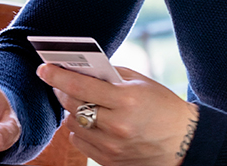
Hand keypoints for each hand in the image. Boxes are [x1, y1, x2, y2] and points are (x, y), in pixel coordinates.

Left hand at [38, 64, 198, 165]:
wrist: (184, 142)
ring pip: (72, 124)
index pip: (80, 86)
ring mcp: (111, 147)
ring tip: (81, 103)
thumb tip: (80, 69)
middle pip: (72, 105)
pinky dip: (80, 130)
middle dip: (62, 91)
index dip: (57, 76)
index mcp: (126, 101)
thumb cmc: (163, 106)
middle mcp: (116, 126)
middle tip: (60, 83)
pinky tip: (91, 122)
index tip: (43, 69)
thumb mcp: (141, 83)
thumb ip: (110, 75)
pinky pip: (79, 142)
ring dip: (72, 111)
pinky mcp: (109, 161)